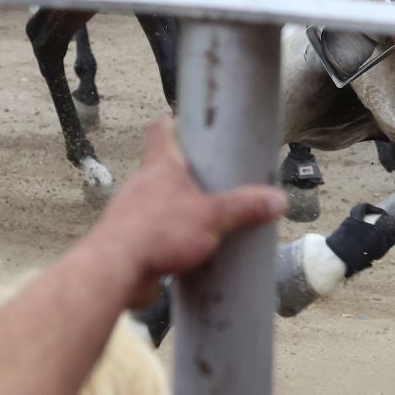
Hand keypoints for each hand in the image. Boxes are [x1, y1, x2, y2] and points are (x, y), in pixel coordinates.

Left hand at [92, 118, 286, 308]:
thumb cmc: (158, 232)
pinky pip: (157, 231)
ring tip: (209, 217)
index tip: (193, 125)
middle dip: (189, 172)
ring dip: (181, 206)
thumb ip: (245, 207)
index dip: (175, 123)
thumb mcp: (213, 217)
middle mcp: (143, 183)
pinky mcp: (133, 239)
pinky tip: (191, 250)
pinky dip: (173, 236)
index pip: (161, 129)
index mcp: (160, 165)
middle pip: (164, 166)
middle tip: (216, 179)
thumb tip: (278, 200)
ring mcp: (134, 211)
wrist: (116, 271)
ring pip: (161, 200)